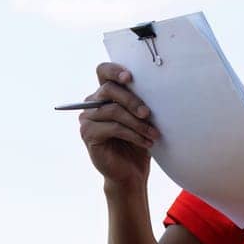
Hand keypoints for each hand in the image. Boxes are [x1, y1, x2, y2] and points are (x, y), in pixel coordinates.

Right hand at [79, 62, 159, 191]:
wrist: (132, 173)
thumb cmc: (140, 142)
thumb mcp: (143, 119)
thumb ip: (140, 101)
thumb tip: (156, 85)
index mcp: (105, 94)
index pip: (103, 71)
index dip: (115, 70)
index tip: (130, 78)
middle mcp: (92, 103)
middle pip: (109, 89)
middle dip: (132, 100)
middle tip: (148, 113)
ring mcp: (87, 119)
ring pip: (113, 110)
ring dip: (137, 122)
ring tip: (153, 134)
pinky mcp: (88, 134)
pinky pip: (112, 128)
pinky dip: (133, 134)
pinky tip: (146, 142)